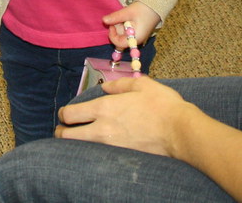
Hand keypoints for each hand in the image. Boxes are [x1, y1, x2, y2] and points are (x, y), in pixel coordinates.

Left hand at [55, 75, 189, 157]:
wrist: (180, 131)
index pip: (71, 114)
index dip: (63, 115)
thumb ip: (118, 85)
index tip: (64, 115)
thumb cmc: (162, 105)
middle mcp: (102, 128)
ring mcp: (111, 146)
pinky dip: (91, 153)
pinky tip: (95, 149)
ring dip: (73, 145)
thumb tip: (105, 88)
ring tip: (75, 140)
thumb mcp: (140, 84)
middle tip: (62, 130)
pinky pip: (98, 156)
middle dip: (61, 133)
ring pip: (81, 148)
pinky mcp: (121, 157)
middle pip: (68, 136)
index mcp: (104, 107)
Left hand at [103, 1, 159, 48]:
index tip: (112, 25)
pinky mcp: (136, 32)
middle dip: (116, 30)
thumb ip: (116, 17)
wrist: (155, 5)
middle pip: (120, 40)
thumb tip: (103, 20)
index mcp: (135, 38)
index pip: (119, 44)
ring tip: (123, 17)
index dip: (112, 36)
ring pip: (122, 35)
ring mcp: (136, 36)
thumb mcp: (128, 12)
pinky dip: (123, 25)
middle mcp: (135, 40)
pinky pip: (126, 31)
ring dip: (119, 27)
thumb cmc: (143, 10)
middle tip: (117, 19)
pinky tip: (126, 18)